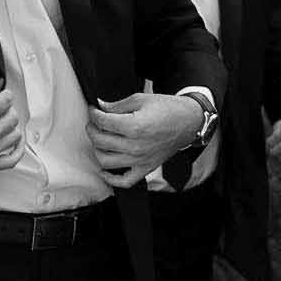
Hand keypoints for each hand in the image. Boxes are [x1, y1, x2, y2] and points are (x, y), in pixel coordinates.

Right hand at [0, 83, 24, 173]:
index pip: (7, 100)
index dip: (4, 95)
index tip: (2, 96)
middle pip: (13, 117)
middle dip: (7, 110)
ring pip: (14, 136)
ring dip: (11, 127)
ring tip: (2, 123)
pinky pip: (10, 160)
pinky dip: (17, 151)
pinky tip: (15, 143)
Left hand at [87, 92, 203, 188]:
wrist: (188, 122)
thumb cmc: (168, 109)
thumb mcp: (141, 99)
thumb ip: (117, 105)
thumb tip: (100, 106)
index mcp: (134, 126)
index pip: (102, 122)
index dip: (93, 114)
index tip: (93, 110)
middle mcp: (135, 146)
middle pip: (100, 141)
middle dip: (92, 129)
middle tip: (95, 123)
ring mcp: (140, 160)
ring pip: (105, 161)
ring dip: (97, 149)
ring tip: (100, 140)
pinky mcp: (145, 168)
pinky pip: (124, 181)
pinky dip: (111, 179)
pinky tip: (105, 170)